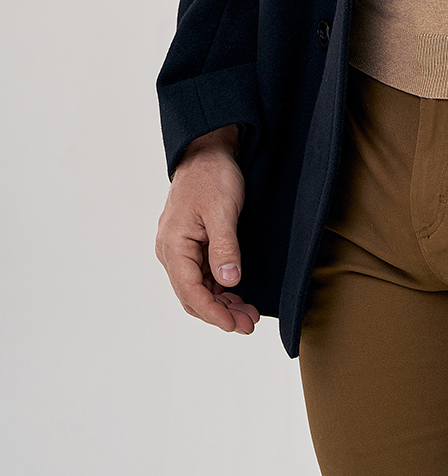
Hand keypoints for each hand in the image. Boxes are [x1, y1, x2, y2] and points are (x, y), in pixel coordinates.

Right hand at [155, 125, 259, 334]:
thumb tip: (229, 282)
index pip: (190, 292)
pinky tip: (237, 294)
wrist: (207, 150)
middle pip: (193, 295)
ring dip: (221, 303)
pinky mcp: (191, 244)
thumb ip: (224, 247)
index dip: (213, 313)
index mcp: (173, 245)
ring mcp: (180, 248)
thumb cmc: (212, 176)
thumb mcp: (222, 210)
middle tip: (249, 324)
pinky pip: (201, 275)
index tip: (236, 326)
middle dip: (220, 313)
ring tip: (247, 314)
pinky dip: (218, 288)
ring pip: (198, 288)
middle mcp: (171, 251)